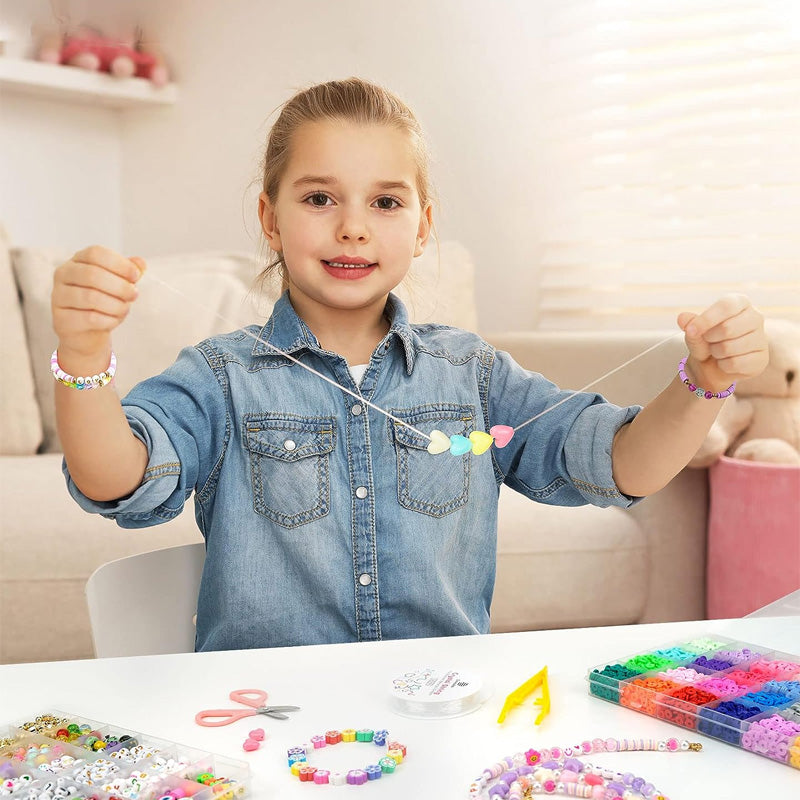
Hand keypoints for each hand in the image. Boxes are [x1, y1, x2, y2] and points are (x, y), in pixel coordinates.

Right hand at [52, 245, 145, 360]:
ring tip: (124, 309)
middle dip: (120, 286)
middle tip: (134, 295)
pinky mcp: (61, 319)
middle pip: (92, 274)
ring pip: (91, 297)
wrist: (87, 333)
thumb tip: (141, 263)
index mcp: (78, 261)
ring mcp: (58, 297)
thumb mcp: (118, 284)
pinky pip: (89, 318)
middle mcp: (63, 275)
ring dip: (116, 305)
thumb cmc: (103, 303)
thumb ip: (129, 272)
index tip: (136, 276)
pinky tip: (114, 321)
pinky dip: (109, 320)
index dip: (119, 264)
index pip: (95, 253)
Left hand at [677, 294, 767, 392]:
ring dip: (715, 353)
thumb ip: (690, 325)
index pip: (727, 306)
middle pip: (728, 328)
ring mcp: (761, 339)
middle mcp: (755, 317)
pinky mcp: (761, 359)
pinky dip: (723, 366)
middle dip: (710, 339)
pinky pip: (735, 364)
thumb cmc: (705, 342)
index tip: (691, 330)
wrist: (712, 366)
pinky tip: (726, 362)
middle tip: (709, 341)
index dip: (706, 319)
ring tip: (717, 351)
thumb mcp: (694, 333)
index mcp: (739, 303)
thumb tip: (682, 318)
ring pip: (729, 348)